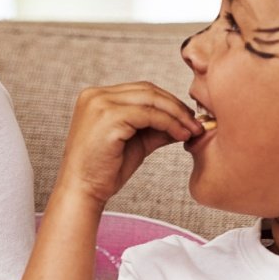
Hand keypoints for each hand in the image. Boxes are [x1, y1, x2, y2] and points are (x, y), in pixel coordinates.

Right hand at [57, 82, 203, 203]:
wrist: (83, 190)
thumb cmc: (105, 170)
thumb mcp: (135, 142)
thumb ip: (156, 128)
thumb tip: (184, 122)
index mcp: (97, 96)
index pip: (141, 90)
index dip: (168, 102)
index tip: (188, 118)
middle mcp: (95, 95)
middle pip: (147, 90)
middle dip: (176, 106)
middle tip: (195, 123)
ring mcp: (100, 104)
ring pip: (151, 99)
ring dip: (176, 115)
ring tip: (191, 131)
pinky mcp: (109, 118)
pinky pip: (149, 115)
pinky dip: (169, 123)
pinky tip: (180, 136)